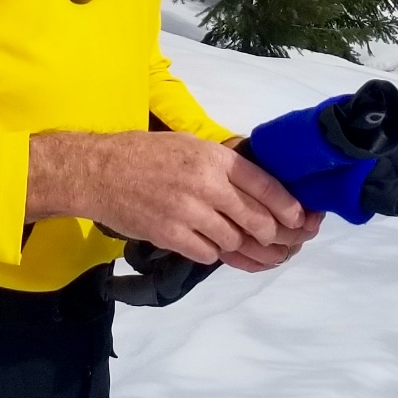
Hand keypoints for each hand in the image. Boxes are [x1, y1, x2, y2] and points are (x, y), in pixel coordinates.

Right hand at [26, 130, 323, 271]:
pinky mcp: (170, 235)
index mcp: (214, 159)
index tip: (298, 218)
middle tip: (275, 239)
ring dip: (238, 244)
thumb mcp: (189, 145)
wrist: (98, 172)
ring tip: (234, 241)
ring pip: (233, 240)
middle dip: (271, 234)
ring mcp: (188, 212)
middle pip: (256, 219)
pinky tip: (204, 244)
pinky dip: (211, 251)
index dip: (287, 206)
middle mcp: (206, 185)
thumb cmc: (144, 154)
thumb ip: (222, 165)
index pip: (265, 185)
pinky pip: (207, 253)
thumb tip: (255, 185)